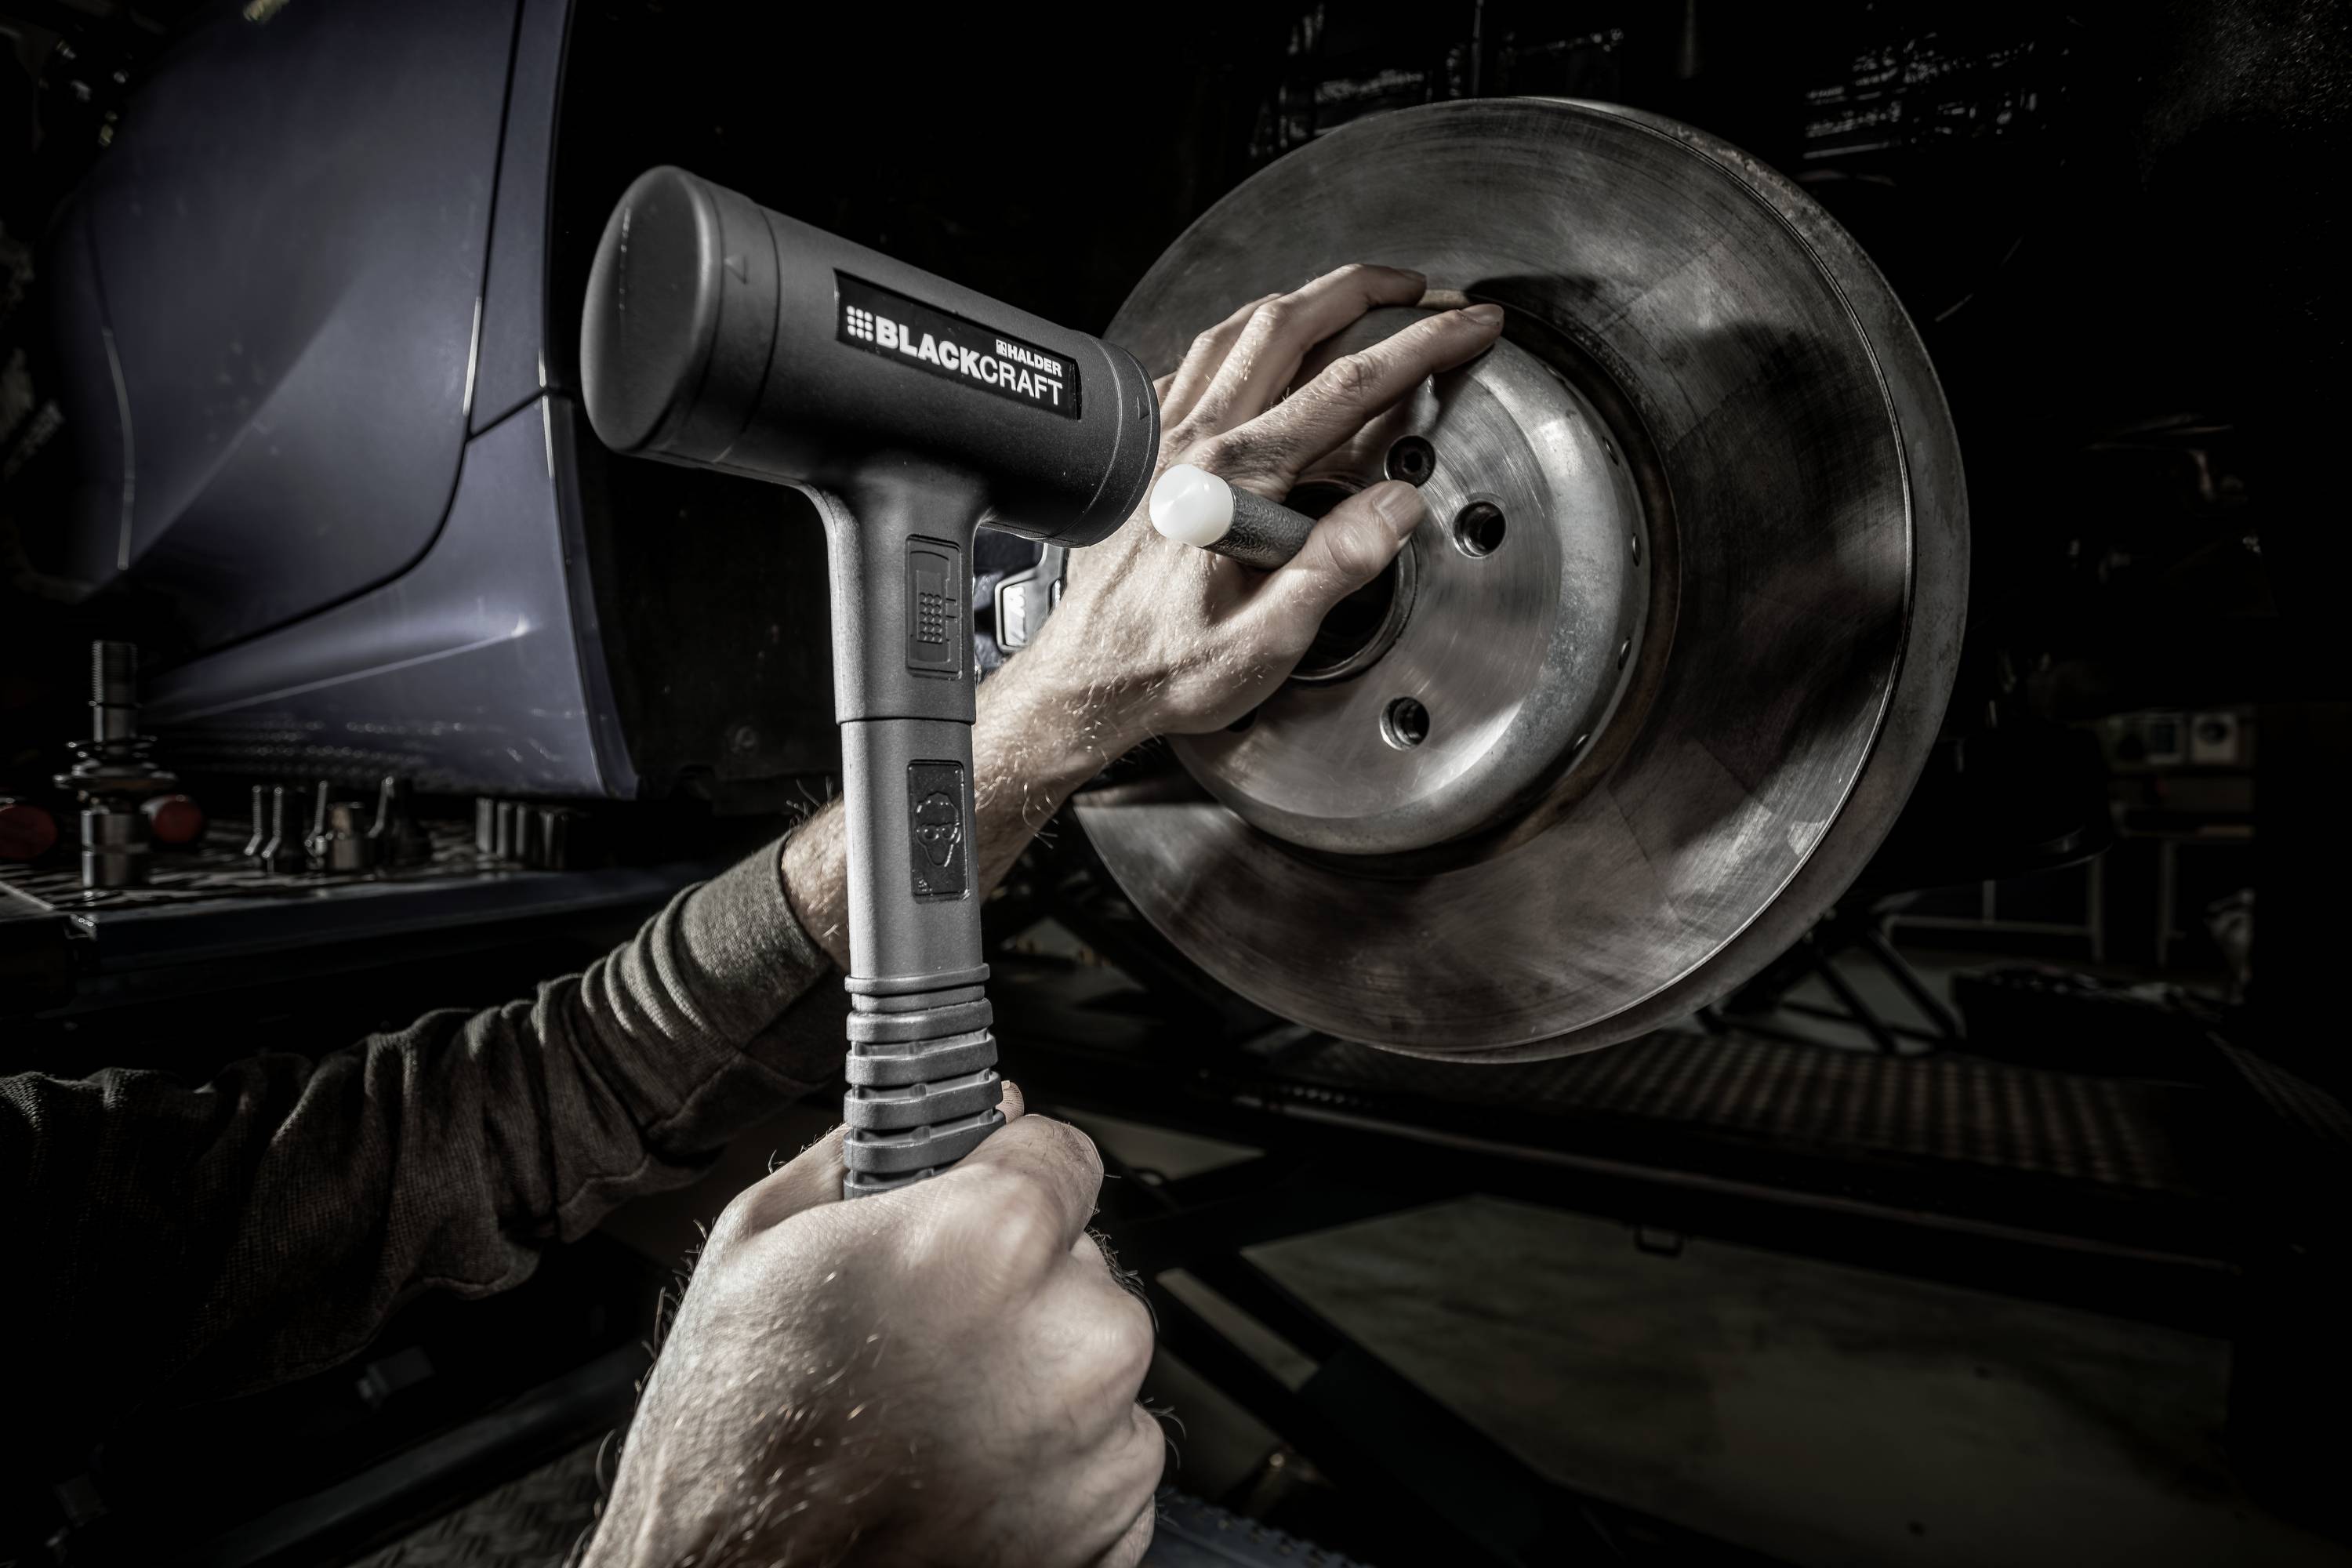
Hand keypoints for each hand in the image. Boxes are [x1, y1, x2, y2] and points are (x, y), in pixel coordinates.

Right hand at [585, 1086, 1158, 1567]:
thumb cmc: (730, 1444)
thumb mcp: (761, 1243)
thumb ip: (876, 1151)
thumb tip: (960, 1109)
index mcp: (994, 1242)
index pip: (1063, 1152)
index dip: (1005, 1174)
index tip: (974, 1200)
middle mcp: (1073, 1338)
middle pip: (1078, 1260)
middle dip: (1013, 1283)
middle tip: (918, 1332)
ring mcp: (1101, 1440)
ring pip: (1094, 1356)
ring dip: (1035, 1371)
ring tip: (929, 1412)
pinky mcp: (1113, 1521)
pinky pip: (1107, 1447)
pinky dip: (1052, 1455)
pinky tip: (960, 1469)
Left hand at [1018, 265, 1503, 757]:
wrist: (1086, 684)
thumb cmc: (1165, 668)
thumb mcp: (1268, 639)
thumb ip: (1336, 565)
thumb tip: (1396, 506)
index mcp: (1235, 479)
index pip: (1347, 387)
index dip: (1421, 347)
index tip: (1466, 326)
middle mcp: (1192, 443)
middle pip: (1286, 325)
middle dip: (1362, 290)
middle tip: (1416, 287)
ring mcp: (1160, 441)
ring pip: (1233, 333)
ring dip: (1298, 301)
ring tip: (1346, 298)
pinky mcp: (1141, 454)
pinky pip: (1188, 368)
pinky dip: (1235, 341)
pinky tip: (1252, 351)